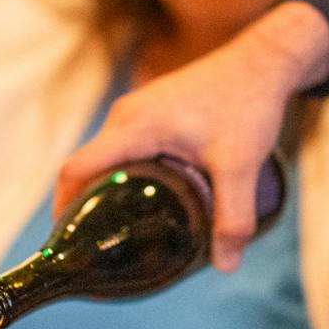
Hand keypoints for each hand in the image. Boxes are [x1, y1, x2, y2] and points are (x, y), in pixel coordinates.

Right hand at [54, 1, 328, 271]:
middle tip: (94, 249)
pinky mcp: (149, 110)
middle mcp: (125, 116)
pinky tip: (140, 200)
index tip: (68, 244)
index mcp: (134, 127)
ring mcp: (135, 110)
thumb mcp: (241, 166)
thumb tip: (227, 267)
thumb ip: (233, 217)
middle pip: (84, 166)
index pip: (76, 169)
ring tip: (115, 231)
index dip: (65, 209)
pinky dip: (119, 175)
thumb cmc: (248, 105)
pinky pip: (120, 147)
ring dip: (102, 191)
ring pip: (103, 157)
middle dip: (83, 207)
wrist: (263, 62)